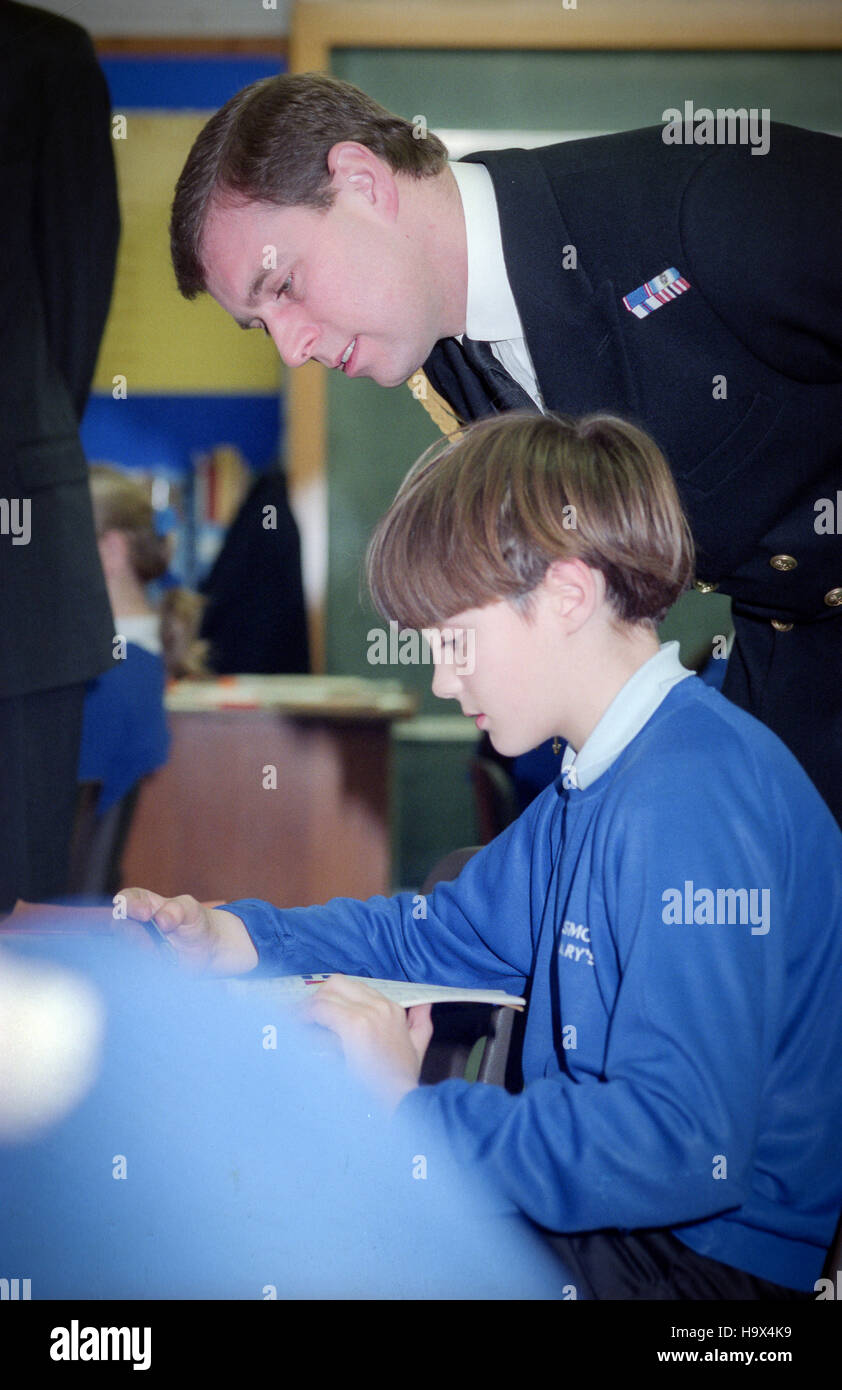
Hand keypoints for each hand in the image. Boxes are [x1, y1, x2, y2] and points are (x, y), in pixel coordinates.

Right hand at [117, 887, 257, 974]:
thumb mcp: (191, 909)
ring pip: (125, 950)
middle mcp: (134, 924)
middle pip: (120, 927)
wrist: (207, 948)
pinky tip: (162, 966)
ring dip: (141, 954)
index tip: (144, 914)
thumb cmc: (194, 921)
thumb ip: (177, 910)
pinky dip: (147, 967)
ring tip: (161, 956)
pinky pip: (135, 968)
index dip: (129, 905)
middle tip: (150, 943)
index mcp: (143, 903)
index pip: (126, 899)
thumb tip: (161, 920)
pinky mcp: (143, 963)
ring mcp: (137, 945)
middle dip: (133, 935)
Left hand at [304, 975, 432, 1109]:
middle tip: (303, 1014)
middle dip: (318, 995)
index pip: (355, 988)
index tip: (317, 1012)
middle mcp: (381, 1005)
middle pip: (339, 983)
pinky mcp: (355, 1025)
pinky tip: (298, 1025)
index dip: (332, 998)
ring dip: (308, 1005)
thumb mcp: (418, 1048)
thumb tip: (424, 1005)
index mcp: (393, 1009)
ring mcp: (369, 1013)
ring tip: (295, 1020)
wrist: (402, 1100)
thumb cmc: (403, 1082)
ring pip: (328, 993)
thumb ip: (421, 1024)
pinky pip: (321, 1009)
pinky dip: (305, 1014)